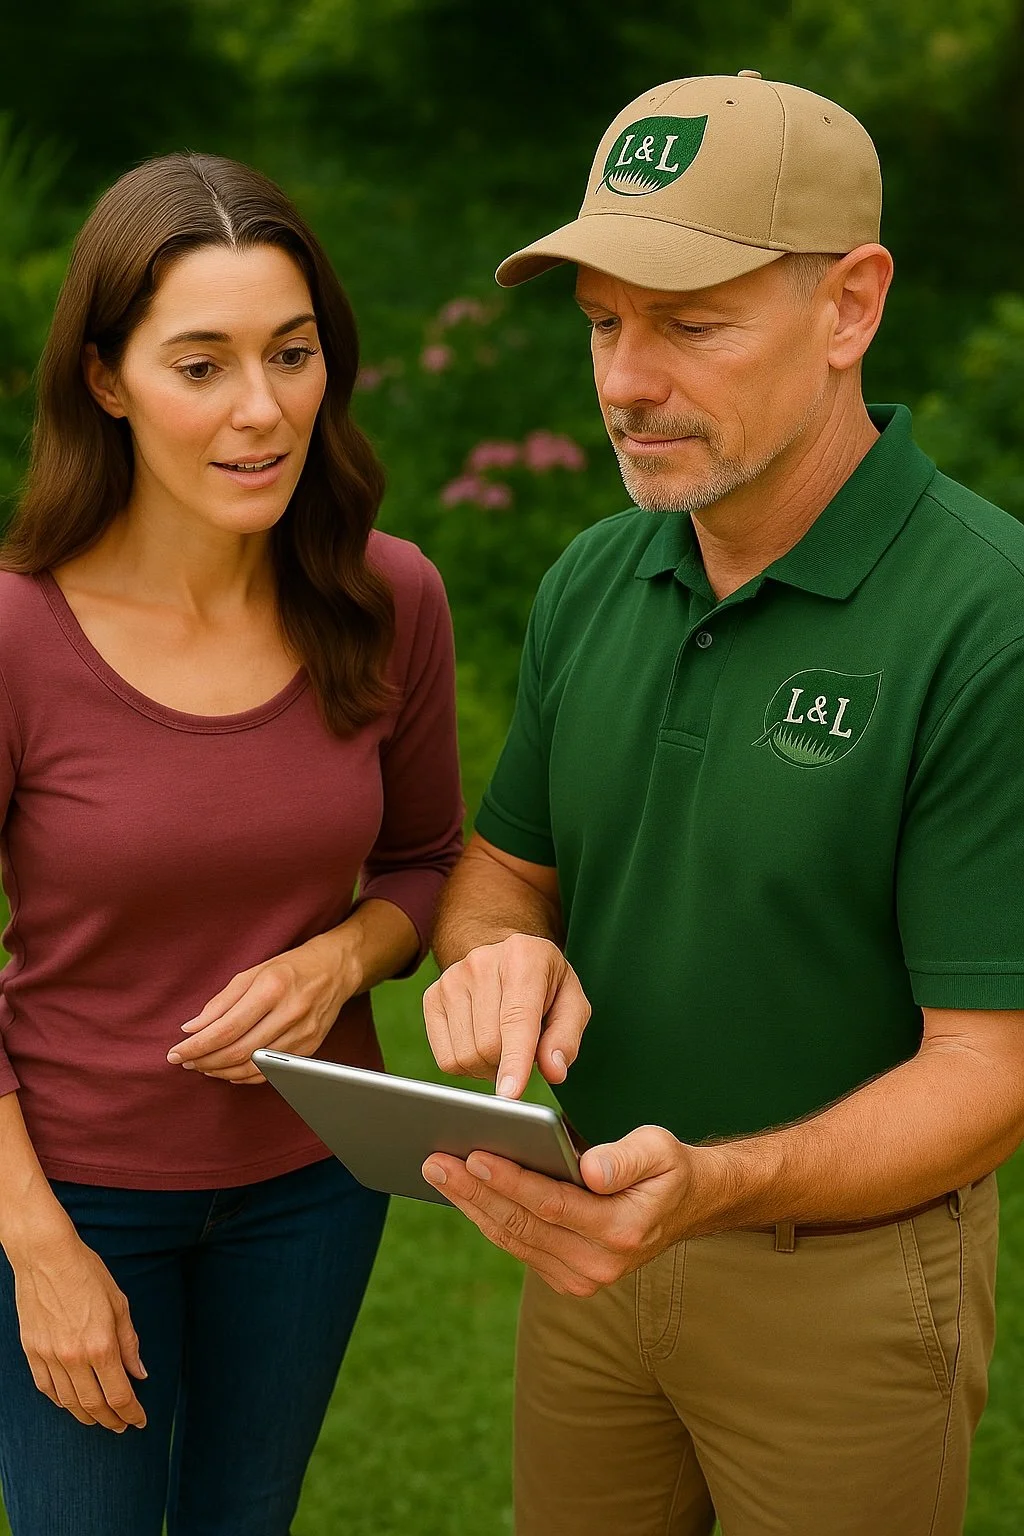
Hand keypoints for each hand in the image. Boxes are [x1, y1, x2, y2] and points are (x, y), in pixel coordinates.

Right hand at [12, 1227, 146, 1430]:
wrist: (46, 1257)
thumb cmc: (87, 1274)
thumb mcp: (119, 1303)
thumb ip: (129, 1343)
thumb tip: (139, 1373)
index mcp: (101, 1345)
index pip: (119, 1395)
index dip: (131, 1413)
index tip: (140, 1421)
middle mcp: (74, 1357)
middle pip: (94, 1405)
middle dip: (112, 1420)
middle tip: (122, 1425)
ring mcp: (49, 1357)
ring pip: (68, 1402)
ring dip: (87, 1415)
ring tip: (100, 1418)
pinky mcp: (32, 1352)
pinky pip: (46, 1388)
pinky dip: (60, 1401)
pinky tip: (70, 1402)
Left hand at [167, 933, 356, 1082]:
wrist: (335, 970)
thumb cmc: (289, 968)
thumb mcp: (252, 973)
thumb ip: (220, 1002)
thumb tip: (191, 1029)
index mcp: (271, 989)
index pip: (225, 1029)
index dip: (196, 1046)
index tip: (175, 1053)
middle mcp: (289, 1013)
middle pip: (238, 1052)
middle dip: (205, 1061)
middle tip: (185, 1061)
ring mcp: (302, 1035)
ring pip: (253, 1067)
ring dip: (222, 1071)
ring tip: (203, 1066)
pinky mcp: (309, 1050)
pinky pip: (271, 1073)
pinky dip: (245, 1076)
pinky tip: (228, 1071)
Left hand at [422, 1125, 701, 1295]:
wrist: (684, 1206)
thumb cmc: (666, 1168)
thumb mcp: (659, 1150)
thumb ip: (625, 1159)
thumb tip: (589, 1168)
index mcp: (622, 1232)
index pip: (552, 1205)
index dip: (510, 1180)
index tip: (474, 1156)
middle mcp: (598, 1265)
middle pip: (522, 1225)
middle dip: (474, 1192)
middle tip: (434, 1161)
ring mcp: (581, 1279)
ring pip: (513, 1239)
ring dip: (472, 1205)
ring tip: (438, 1172)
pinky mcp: (566, 1277)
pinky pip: (518, 1246)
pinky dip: (488, 1218)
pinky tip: (463, 1192)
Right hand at [423, 935, 591, 1098]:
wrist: (509, 957)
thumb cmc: (546, 984)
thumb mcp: (572, 1003)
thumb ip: (566, 1037)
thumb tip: (554, 1072)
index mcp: (523, 958)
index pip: (517, 1020)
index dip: (514, 1061)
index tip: (510, 1094)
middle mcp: (481, 963)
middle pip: (489, 1045)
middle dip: (509, 1063)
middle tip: (523, 1049)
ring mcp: (451, 979)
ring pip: (465, 1056)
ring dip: (488, 1066)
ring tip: (503, 1043)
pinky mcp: (432, 997)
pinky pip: (446, 1059)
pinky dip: (467, 1065)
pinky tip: (481, 1044)